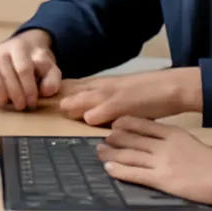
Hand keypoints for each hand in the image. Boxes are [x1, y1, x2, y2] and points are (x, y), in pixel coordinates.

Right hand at [0, 30, 59, 110]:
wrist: (22, 50)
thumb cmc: (35, 62)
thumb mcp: (49, 67)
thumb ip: (52, 78)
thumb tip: (45, 90)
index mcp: (19, 47)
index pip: (23, 68)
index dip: (28, 88)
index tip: (32, 102)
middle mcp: (0, 49)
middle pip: (6, 74)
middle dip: (16, 94)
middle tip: (22, 105)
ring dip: (1, 95)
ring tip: (9, 103)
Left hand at [58, 67, 201, 126]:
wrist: (169, 87)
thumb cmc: (147, 92)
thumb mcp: (119, 91)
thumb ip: (102, 98)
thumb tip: (87, 110)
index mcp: (99, 83)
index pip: (69, 86)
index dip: (57, 94)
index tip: (42, 100)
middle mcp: (99, 87)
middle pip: (68, 93)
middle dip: (58, 104)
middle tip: (46, 110)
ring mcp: (107, 95)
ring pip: (77, 102)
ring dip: (71, 111)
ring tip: (64, 118)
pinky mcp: (118, 105)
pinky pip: (96, 114)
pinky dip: (92, 121)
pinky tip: (90, 126)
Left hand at [97, 116, 211, 208]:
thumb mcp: (190, 141)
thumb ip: (171, 138)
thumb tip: (153, 139)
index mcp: (171, 132)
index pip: (140, 123)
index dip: (123, 124)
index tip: (113, 125)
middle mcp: (163, 144)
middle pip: (130, 138)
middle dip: (113, 139)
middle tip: (101, 140)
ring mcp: (162, 162)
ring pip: (129, 154)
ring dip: (111, 153)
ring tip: (99, 152)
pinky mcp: (163, 180)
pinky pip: (136, 173)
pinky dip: (120, 170)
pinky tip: (109, 168)